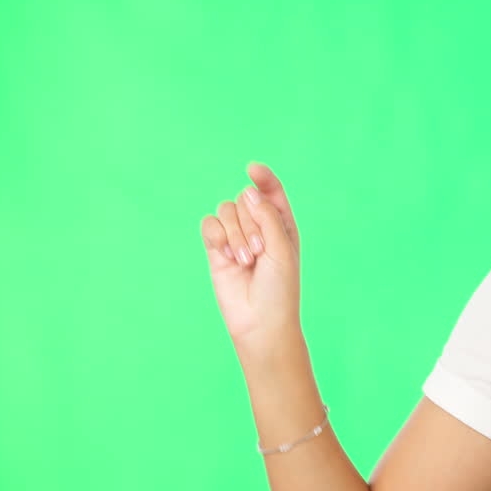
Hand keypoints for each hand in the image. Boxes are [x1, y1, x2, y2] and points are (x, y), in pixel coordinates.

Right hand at [199, 161, 302, 349]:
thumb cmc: (279, 287)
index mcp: (281, 224)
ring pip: (226, 210)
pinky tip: (226, 256)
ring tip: (245, 260)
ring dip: (235, 233)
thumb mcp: (282, 248)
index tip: (252, 169)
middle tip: (258, 253)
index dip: (263, 177)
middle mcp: (258, 226)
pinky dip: (217, 237)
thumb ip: (267, 216)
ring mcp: (236, 237)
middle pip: (244, 199)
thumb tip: (248, 190)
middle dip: (250, 223)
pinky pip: (209, 225)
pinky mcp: (216, 249)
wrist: (260, 321)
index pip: (271, 190)